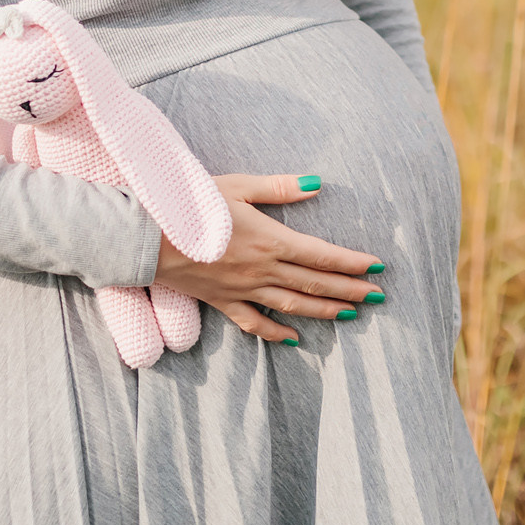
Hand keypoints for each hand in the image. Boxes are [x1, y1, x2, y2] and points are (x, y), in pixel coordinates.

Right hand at [153, 173, 384, 343]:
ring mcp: (243, 290)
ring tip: (352, 314)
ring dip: (325, 311)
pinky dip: (277, 334)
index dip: (352, 263)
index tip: (378, 267)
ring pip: (293, 306)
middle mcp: (262, 270)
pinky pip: (255, 324)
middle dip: (350, 290)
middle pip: (315, 284)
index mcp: (270, 240)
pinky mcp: (223, 303)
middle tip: (378, 296)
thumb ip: (279, 188)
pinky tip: (295, 340)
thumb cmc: (190, 204)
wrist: (146, 237)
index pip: (322, 256)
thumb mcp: (237, 187)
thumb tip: (317, 184)